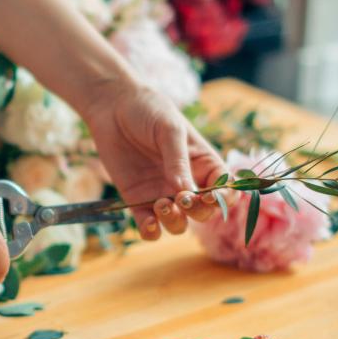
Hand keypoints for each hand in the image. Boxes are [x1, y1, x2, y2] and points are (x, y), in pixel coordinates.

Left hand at [84, 82, 225, 239]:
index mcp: (204, 164)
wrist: (112, 107)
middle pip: (203, 213)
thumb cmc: (148, 110)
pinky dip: (151, 231)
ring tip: (161, 204)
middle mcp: (186, 183)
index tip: (211, 197)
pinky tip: (149, 223)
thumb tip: (185, 192)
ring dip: (175, 222)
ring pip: (178, 224)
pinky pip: (149, 227)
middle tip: (182, 198)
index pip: (225, 190)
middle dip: (198, 211)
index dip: (224, 199)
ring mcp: (162, 194)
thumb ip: (178, 161)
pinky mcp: (137, 201)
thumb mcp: (169, 130)